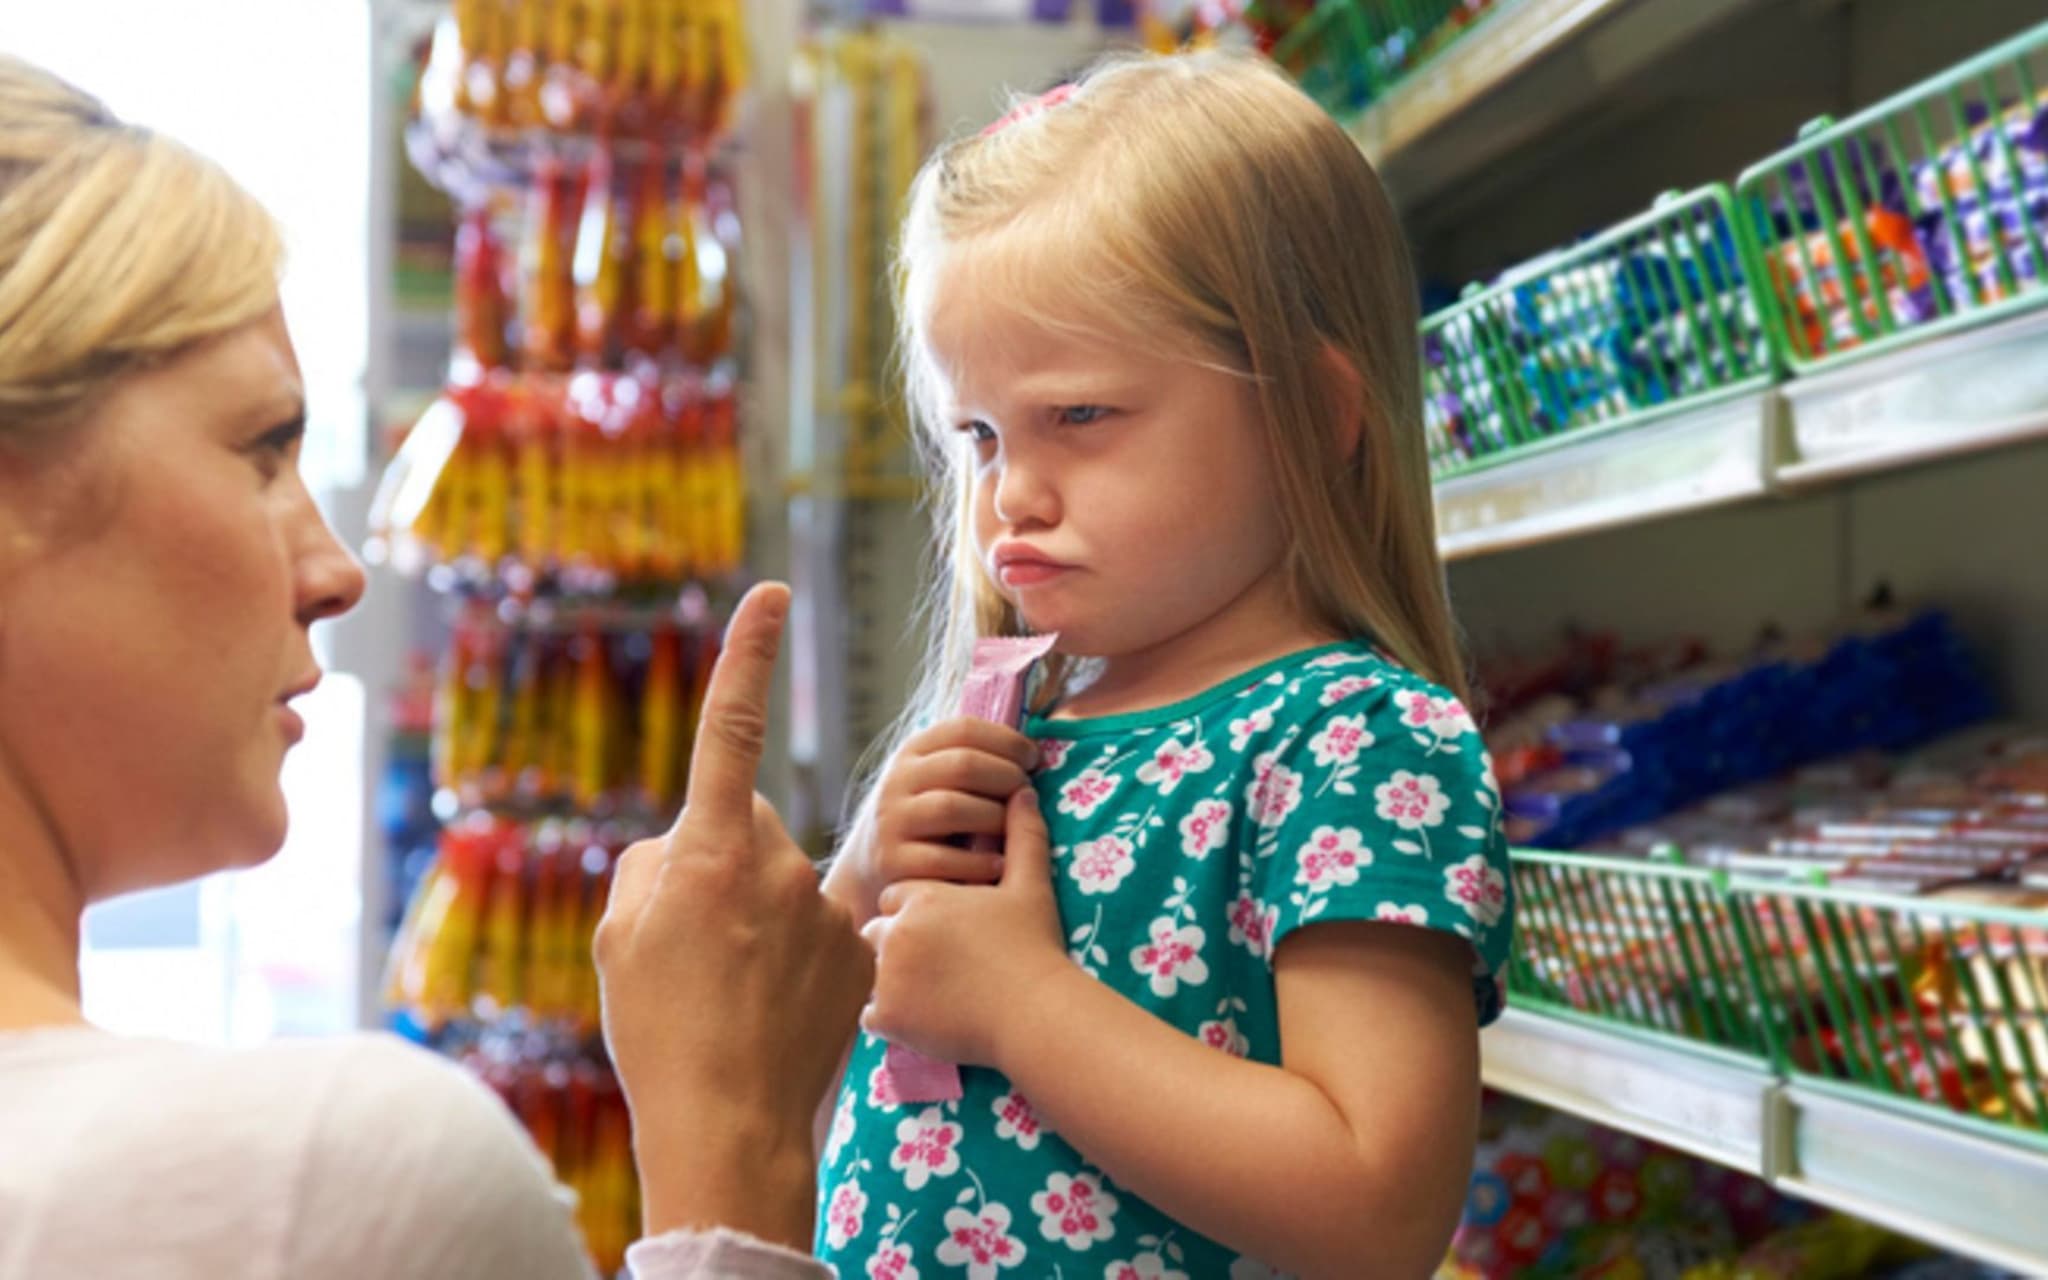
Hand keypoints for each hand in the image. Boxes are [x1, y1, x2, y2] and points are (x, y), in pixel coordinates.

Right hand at [595, 582, 872, 1248]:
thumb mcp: (621, 937)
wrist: (729, 1122)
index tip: (771, 593)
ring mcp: (826, 906)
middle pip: (746, 829)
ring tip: (733, 991)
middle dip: (722, 863)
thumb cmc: (660, 1028)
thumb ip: (652, 866)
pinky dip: (798, 956)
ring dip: (759, 917)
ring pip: (783, 884)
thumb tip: (685, 846)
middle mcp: (777, 863)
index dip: (749, 655)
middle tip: (695, 942)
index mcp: (710, 850)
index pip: (732, 728)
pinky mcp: (861, 947)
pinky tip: (775, 1007)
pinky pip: (820, 928)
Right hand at [825, 716, 1038, 925]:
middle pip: (963, 765)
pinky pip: (942, 859)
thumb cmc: (928, 819)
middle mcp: (897, 781)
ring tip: (1014, 829)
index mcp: (913, 751)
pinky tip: (999, 865)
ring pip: (952, 807)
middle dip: (1007, 777)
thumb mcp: (937, 780)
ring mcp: (891, 821)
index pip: (964, 729)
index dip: (1007, 741)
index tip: (1033, 759)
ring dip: (995, 818)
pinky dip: (978, 862)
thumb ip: (972, 761)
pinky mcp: (892, 862)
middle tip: (1028, 793)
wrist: (873, 867)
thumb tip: (1033, 752)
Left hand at [860, 789, 1071, 1068]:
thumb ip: (1022, 835)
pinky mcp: (887, 1016)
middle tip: (935, 965)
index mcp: (922, 896)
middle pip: (877, 932)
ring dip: (890, 980)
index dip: (918, 912)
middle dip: (898, 945)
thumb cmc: (1034, 946)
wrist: (1034, 1010)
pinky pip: (869, 1015)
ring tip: (928, 992)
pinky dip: (890, 1017)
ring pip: (869, 972)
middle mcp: (896, 931)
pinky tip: (921, 1017)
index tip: (944, 930)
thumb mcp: (1030, 885)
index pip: (897, 897)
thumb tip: (1023, 791)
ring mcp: (886, 975)